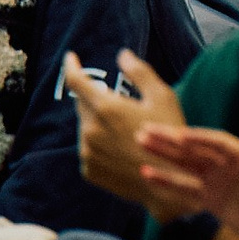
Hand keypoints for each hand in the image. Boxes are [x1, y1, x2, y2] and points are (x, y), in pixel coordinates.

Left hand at [69, 51, 192, 220]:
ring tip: (126, 132)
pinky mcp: (89, 170)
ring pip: (85, 127)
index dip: (71, 66)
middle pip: (83, 104)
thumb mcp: (162, 97)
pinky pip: (88, 149)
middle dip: (96, 98)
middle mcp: (90, 130)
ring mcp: (87, 152)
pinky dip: (99, 143)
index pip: (77, 81)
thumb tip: (122, 55)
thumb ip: (139, 72)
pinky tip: (121, 149)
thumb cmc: (168, 135)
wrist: (168, 184)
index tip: (70, 57)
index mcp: (106, 108)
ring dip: (98, 122)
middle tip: (122, 104)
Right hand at [139, 124, 238, 239]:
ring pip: (186, 165)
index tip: (179, 136)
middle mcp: (227, 165)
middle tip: (146, 130)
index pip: (218, 143)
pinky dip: (167, 182)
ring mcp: (217, 182)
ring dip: (163, 155)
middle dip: (171, 140)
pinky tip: (148, 175)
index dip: (199, 138)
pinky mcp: (210, 199)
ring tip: (141, 143)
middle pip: (196, 148)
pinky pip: (185, 189)